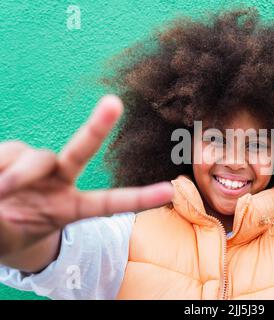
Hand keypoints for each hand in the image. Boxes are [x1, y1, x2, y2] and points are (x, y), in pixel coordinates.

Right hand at [0, 95, 173, 255]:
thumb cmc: (7, 233)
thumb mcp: (6, 237)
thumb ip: (4, 221)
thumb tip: (1, 188)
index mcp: (70, 208)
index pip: (108, 203)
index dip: (138, 198)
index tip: (169, 191)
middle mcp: (60, 182)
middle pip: (81, 152)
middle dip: (97, 127)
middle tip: (114, 103)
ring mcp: (39, 166)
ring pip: (34, 158)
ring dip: (14, 175)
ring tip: (0, 194)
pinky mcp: (15, 154)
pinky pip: (7, 152)